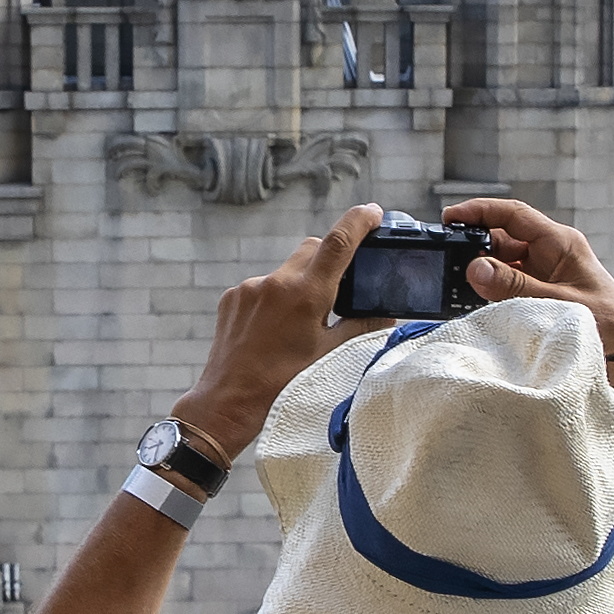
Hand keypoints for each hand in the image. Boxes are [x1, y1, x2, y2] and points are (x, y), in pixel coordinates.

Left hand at [173, 200, 388, 461]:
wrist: (228, 401)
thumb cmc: (282, 383)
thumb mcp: (328, 354)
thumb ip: (359, 326)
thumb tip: (386, 313)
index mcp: (306, 294)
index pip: (339, 242)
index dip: (359, 221)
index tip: (373, 212)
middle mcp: (277, 282)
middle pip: (312, 249)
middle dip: (329, 258)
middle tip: (338, 286)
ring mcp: (250, 287)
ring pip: (286, 268)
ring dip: (299, 282)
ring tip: (300, 321)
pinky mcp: (232, 297)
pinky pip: (262, 285)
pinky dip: (274, 297)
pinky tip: (272, 328)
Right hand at [447, 193, 613, 363]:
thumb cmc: (610, 323)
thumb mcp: (557, 301)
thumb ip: (514, 286)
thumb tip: (475, 268)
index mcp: (560, 243)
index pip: (513, 215)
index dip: (480, 212)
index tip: (451, 217)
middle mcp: (551, 255)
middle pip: (503, 240)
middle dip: (477, 248)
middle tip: (450, 261)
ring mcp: (546, 276)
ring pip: (504, 265)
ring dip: (484, 274)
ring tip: (462, 286)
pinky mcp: (542, 298)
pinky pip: (510, 288)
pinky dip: (494, 293)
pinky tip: (480, 303)